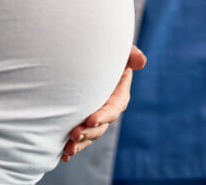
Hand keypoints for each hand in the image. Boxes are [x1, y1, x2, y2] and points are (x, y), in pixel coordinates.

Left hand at [60, 45, 146, 162]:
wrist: (86, 54)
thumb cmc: (105, 51)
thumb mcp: (120, 50)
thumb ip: (130, 54)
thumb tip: (140, 61)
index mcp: (118, 94)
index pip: (113, 107)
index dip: (104, 115)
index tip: (91, 119)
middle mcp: (107, 108)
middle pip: (101, 125)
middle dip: (89, 132)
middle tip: (74, 134)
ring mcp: (94, 115)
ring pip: (89, 134)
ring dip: (80, 143)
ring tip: (67, 148)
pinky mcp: (81, 119)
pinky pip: (79, 135)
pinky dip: (72, 146)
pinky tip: (64, 155)